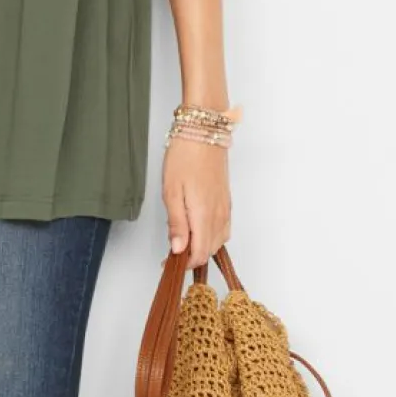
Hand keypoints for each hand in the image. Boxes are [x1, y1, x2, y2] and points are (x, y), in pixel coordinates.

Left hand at [162, 136, 231, 264]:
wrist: (204, 132)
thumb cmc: (185, 157)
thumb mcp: (171, 192)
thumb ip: (176, 223)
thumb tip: (177, 249)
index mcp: (204, 215)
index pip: (199, 254)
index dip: (184, 264)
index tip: (168, 262)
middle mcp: (219, 215)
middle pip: (210, 250)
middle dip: (192, 257)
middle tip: (172, 251)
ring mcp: (225, 208)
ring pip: (219, 241)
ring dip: (203, 247)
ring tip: (183, 240)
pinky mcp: (227, 201)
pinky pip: (224, 228)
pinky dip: (212, 236)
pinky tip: (199, 229)